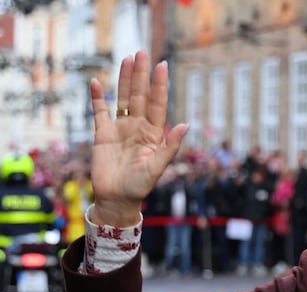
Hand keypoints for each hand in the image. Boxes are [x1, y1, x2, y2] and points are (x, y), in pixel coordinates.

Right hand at [88, 49, 187, 226]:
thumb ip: (170, 146)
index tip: (162, 65)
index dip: (159, 85)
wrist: (117, 199)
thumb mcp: (158, 166)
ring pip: (122, 98)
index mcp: (153, 134)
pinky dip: (97, 97)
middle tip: (143, 52)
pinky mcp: (102, 134)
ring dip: (124, 79)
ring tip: (127, 59)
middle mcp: (138, 127)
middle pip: (139, 95)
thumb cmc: (140, 186)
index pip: (157, 104)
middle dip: (141, 75)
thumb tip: (185, 125)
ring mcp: (120, 129)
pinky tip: (96, 81)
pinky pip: (99, 112)